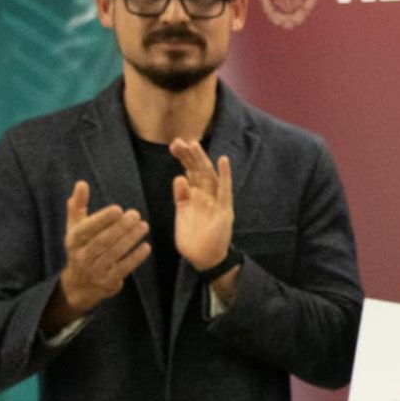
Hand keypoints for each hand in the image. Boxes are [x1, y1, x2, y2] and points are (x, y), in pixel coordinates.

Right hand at [43, 180, 149, 331]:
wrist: (80, 286)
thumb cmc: (81, 248)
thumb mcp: (75, 228)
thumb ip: (78, 205)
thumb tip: (81, 183)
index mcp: (74, 241)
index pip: (86, 229)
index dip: (102, 219)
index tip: (118, 209)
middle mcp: (82, 256)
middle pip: (102, 241)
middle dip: (120, 227)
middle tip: (136, 214)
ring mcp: (95, 271)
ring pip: (113, 253)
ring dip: (130, 239)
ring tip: (144, 226)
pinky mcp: (108, 282)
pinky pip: (123, 268)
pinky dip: (135, 258)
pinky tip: (146, 246)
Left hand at [169, 139, 233, 272]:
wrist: (204, 258)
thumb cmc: (193, 239)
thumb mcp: (182, 215)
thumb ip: (181, 198)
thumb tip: (178, 178)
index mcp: (195, 196)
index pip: (189, 172)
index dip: (183, 159)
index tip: (174, 146)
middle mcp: (206, 196)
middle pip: (198, 171)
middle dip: (189, 156)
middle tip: (179, 141)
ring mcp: (216, 202)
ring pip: (209, 176)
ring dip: (202, 160)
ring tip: (194, 145)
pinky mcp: (225, 210)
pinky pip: (225, 190)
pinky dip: (225, 175)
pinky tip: (223, 160)